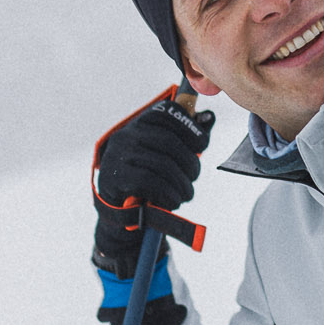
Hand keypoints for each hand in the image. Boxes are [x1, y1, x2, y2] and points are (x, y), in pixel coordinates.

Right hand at [91, 87, 214, 276]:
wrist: (117, 212)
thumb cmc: (148, 179)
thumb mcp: (166, 156)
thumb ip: (187, 138)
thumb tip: (210, 117)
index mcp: (139, 124)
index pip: (167, 113)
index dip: (190, 127)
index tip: (203, 144)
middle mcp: (126, 135)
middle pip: (168, 142)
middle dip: (189, 162)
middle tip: (193, 178)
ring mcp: (117, 155)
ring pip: (162, 164)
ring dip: (181, 183)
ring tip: (186, 195)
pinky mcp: (113, 178)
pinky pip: (150, 182)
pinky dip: (169, 194)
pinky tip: (174, 201)